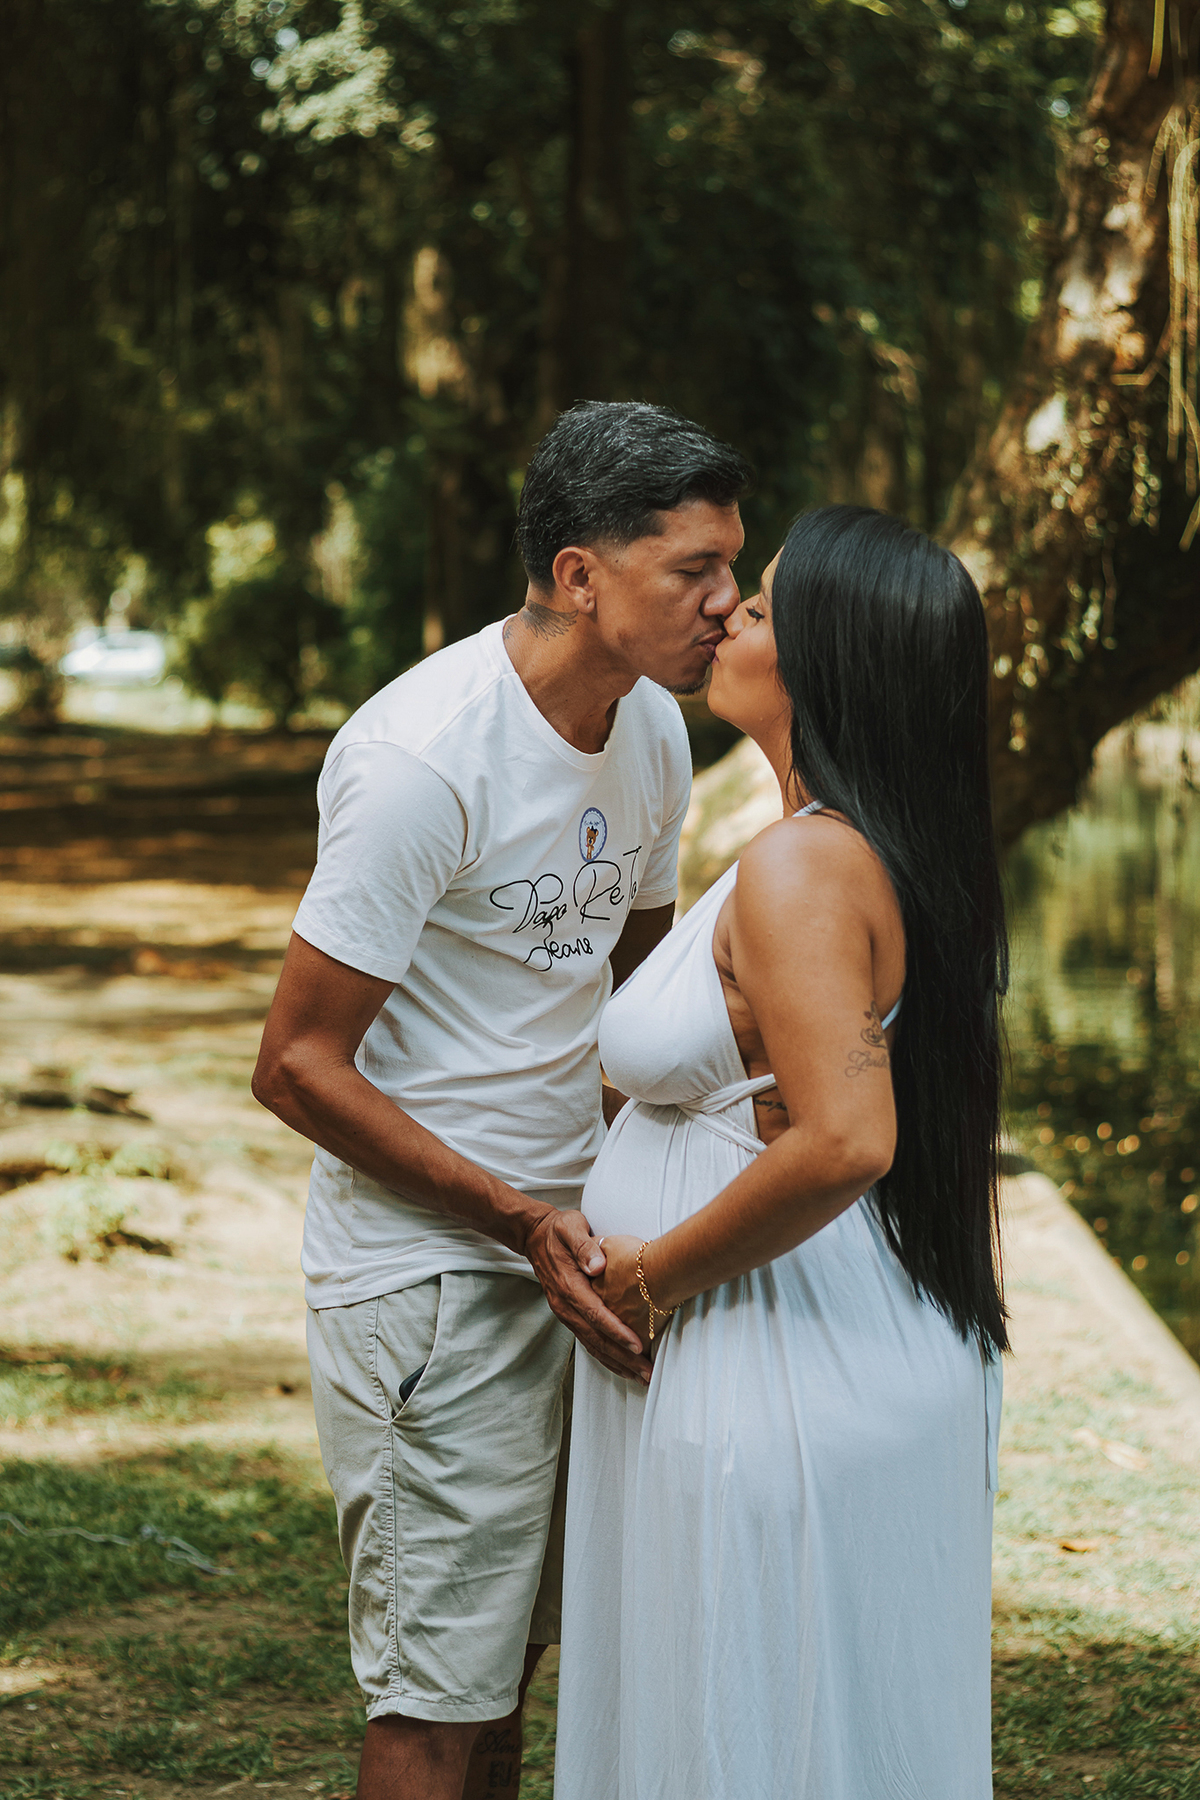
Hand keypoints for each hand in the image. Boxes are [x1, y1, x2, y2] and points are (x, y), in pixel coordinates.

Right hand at [524, 1209, 651, 1383]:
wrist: (535, 1236)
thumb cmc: (559, 1230)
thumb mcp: (571, 1228)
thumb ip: (584, 1246)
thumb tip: (598, 1265)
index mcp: (568, 1286)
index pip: (595, 1314)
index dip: (616, 1331)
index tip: (637, 1345)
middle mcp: (564, 1305)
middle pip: (595, 1338)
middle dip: (622, 1358)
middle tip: (647, 1372)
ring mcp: (564, 1313)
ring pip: (591, 1344)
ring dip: (616, 1363)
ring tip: (640, 1376)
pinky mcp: (568, 1315)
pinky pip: (587, 1341)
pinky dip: (604, 1356)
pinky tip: (620, 1366)